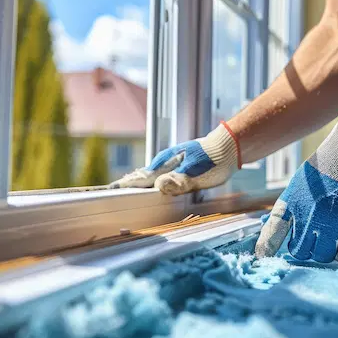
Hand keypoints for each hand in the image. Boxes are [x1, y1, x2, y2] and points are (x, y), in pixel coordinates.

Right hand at [109, 122, 240, 195]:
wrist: (228, 147)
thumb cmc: (213, 161)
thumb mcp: (196, 174)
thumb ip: (178, 181)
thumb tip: (158, 185)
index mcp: (165, 165)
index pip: (140, 178)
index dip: (125, 185)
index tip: (110, 189)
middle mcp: (165, 163)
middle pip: (141, 175)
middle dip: (127, 183)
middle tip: (111, 189)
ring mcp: (172, 163)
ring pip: (150, 174)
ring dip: (138, 181)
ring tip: (126, 187)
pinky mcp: (180, 165)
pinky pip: (160, 174)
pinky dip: (151, 179)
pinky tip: (152, 183)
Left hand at [254, 113, 337, 262]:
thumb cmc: (327, 168)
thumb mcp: (299, 184)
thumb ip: (287, 212)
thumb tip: (268, 243)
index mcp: (294, 203)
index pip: (273, 232)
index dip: (266, 247)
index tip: (263, 256)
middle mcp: (312, 217)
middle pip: (303, 253)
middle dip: (308, 246)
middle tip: (318, 234)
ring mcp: (337, 225)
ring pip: (326, 257)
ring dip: (329, 249)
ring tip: (336, 230)